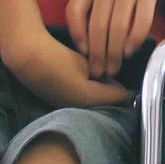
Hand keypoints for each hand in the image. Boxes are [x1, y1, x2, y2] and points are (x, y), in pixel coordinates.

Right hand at [4, 27, 133, 106]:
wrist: (28, 58)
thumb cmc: (59, 57)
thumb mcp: (85, 62)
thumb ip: (101, 70)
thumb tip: (109, 77)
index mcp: (90, 97)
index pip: (117, 97)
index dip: (128, 92)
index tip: (136, 89)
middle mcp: (79, 106)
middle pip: (104, 102)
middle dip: (114, 94)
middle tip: (125, 85)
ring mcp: (66, 105)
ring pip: (91, 101)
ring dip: (100, 94)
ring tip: (108, 82)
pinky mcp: (56, 100)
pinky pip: (79, 98)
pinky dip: (87, 92)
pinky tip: (88, 81)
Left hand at [66, 0, 164, 79]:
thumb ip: (87, 2)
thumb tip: (83, 41)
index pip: (75, 12)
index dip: (77, 35)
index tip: (83, 54)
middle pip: (98, 26)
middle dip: (97, 55)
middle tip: (99, 74)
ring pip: (118, 27)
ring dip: (115, 52)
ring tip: (114, 69)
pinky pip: (141, 19)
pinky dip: (135, 38)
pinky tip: (131, 50)